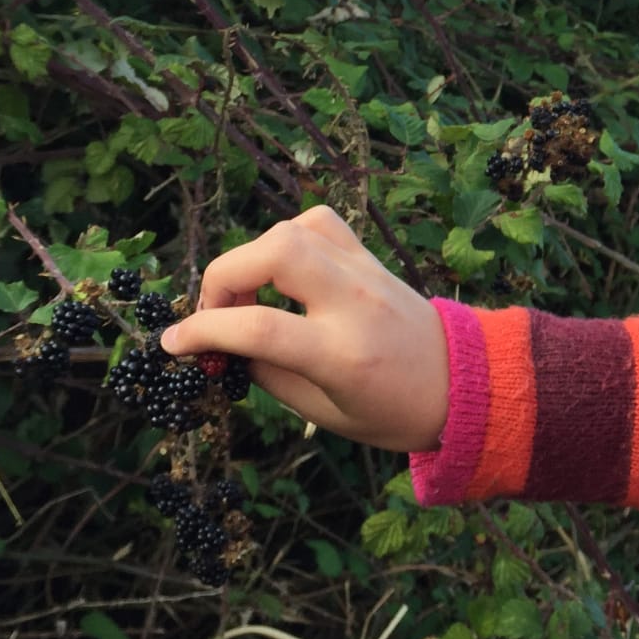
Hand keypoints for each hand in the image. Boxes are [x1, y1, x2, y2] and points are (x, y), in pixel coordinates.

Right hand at [159, 205, 449, 452]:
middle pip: (274, 252)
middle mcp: (354, 302)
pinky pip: (320, 225)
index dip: (201, 332)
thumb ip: (269, 374)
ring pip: (293, 230)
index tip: (172, 345)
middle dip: (221, 277)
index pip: (256, 328)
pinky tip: (281, 273)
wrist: (465, 385)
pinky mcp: (372, 259)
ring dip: (251, 257)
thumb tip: (223, 346)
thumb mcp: (325, 413)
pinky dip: (287, 239)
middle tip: (214, 315)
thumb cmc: (395, 413)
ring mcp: (366, 273)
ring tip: (244, 297)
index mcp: (342, 353)